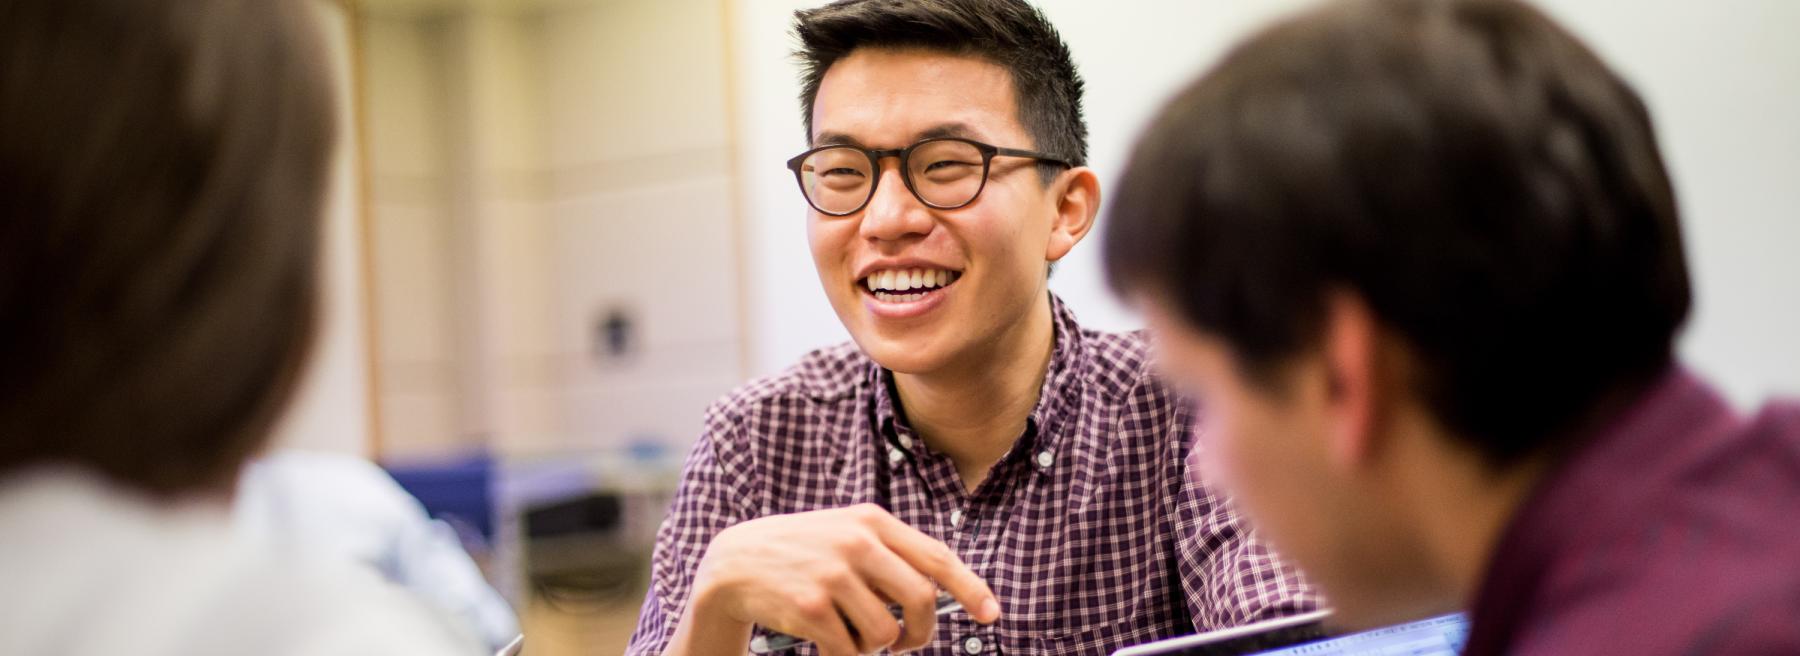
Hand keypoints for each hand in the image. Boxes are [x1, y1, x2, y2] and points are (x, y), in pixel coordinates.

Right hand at [673, 504, 999, 655]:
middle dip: (920, 634)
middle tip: (905, 643)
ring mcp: (834, 574)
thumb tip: (940, 594)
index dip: (971, 588)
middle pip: (922, 601)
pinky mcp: (812, 607)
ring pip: (886, 633)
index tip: (992, 614)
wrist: (735, 563)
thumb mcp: (846, 535)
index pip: (938, 556)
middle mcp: (858, 543)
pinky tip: (825, 644)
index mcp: (873, 521)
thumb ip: (889, 555)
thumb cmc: (802, 553)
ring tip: (848, 635)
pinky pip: (850, 651)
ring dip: (873, 647)